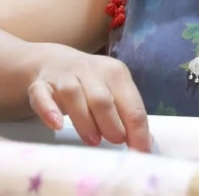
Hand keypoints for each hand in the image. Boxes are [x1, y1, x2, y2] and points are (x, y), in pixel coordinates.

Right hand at [26, 44, 150, 151]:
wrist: (55, 61)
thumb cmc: (92, 83)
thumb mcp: (114, 90)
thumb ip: (127, 113)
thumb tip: (143, 143)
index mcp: (115, 73)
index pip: (132, 103)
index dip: (137, 130)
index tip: (140, 151)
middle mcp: (91, 70)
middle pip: (102, 99)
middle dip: (111, 124)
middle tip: (115, 142)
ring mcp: (64, 76)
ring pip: (73, 95)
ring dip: (84, 121)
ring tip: (93, 141)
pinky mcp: (40, 84)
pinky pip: (42, 95)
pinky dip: (48, 110)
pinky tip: (57, 125)